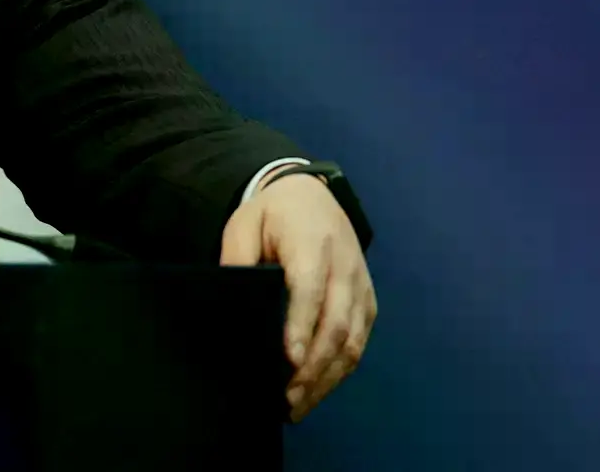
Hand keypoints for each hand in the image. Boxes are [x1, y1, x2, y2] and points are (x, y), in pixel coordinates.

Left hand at [220, 172, 375, 420]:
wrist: (312, 195)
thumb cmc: (271, 213)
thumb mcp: (244, 225)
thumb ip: (238, 261)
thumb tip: (231, 306)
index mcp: (312, 242)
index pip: (309, 289)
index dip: (301, 326)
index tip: (290, 360)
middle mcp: (345, 268)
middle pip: (336, 324)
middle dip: (313, 366)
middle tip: (287, 398)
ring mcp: (361, 288)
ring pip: (353, 341)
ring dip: (328, 378)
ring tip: (298, 405)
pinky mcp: (368, 303)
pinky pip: (360, 342)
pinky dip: (340, 371)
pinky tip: (316, 390)